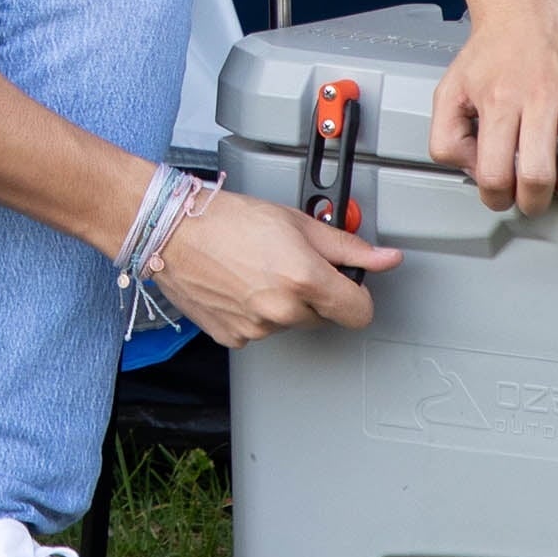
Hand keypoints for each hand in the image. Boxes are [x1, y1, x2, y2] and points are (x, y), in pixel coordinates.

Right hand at [149, 190, 401, 345]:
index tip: (346, 283)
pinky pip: (260, 330)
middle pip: (324, 317)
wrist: (172, 231)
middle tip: (287, 262)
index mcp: (305, 279)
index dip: (356, 294)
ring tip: (255, 269)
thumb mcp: (295, 221)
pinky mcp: (235, 337)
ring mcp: (258, 328)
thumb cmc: (226, 219)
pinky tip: (239, 285)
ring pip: (290, 323)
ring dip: (282, 303)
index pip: (360, 311)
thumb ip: (347, 246)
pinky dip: (255, 312)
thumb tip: (385, 258)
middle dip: (314, 294)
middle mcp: (284, 310)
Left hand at [430, 0, 557, 213]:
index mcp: (497, 101)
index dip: (496, 198)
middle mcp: (537, 95)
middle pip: (541, 174)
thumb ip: (446, 136)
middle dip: (535, 201)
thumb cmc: (491, 49)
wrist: (525, 0)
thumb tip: (472, 170)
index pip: (496, 173)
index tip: (500, 197)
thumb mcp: (449, 90)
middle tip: (534, 201)